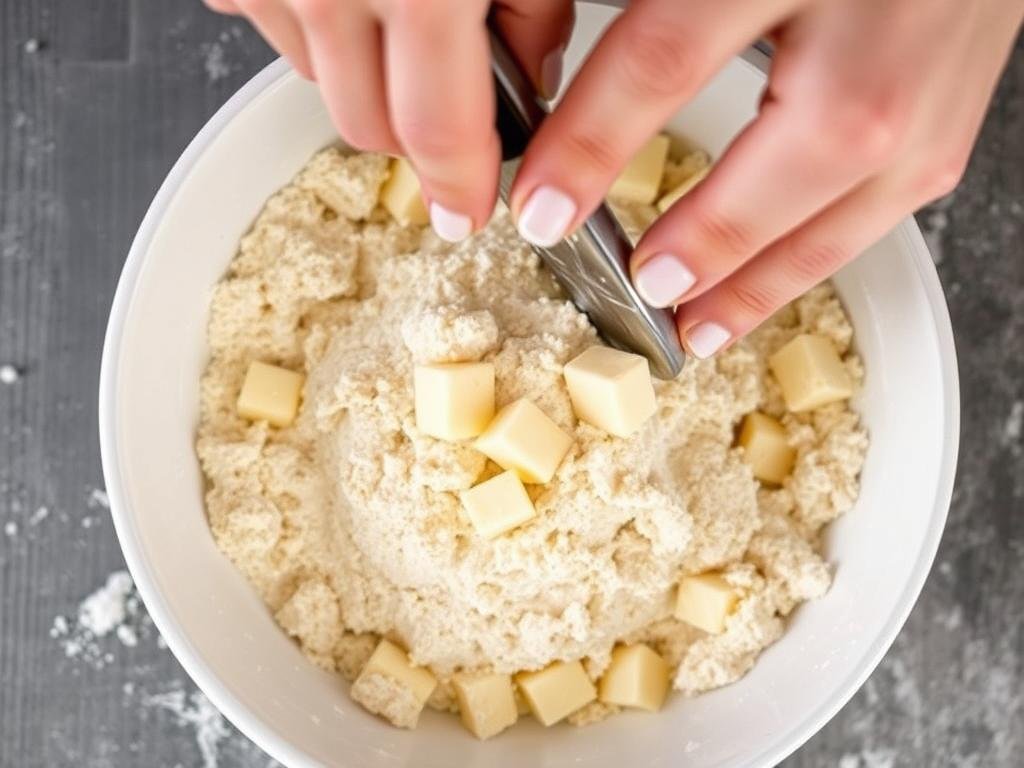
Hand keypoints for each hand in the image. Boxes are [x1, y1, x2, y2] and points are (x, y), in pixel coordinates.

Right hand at [203, 0, 573, 241]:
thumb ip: (534, 15)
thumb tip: (528, 82)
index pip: (437, 134)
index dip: (460, 185)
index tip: (468, 212)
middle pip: (368, 126)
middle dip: (417, 130)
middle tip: (453, 88)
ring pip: (318, 81)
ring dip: (362, 71)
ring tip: (401, 8)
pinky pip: (270, 26)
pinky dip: (311, 24)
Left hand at [510, 0, 1023, 356]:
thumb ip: (658, 15)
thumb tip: (565, 94)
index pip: (666, 58)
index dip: (592, 145)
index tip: (541, 207)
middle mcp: (877, 24)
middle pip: (781, 165)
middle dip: (700, 243)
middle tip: (637, 287)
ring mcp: (932, 78)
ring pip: (841, 214)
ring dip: (758, 285)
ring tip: (695, 329)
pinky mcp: (955, 115)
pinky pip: (882, 211)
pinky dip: (810, 261)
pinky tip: (763, 287)